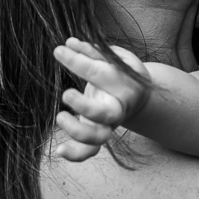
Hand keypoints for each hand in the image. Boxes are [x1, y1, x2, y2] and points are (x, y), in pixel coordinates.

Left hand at [52, 38, 150, 161]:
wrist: (139, 94)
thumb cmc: (121, 72)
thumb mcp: (114, 57)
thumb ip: (93, 52)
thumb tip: (70, 43)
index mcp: (124, 84)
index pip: (98, 73)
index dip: (76, 61)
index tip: (59, 51)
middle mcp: (119, 108)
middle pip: (106, 114)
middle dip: (85, 106)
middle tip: (66, 94)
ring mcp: (109, 125)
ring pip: (99, 138)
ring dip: (78, 132)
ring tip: (60, 116)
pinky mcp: (99, 135)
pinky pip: (90, 151)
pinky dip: (76, 154)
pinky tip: (60, 150)